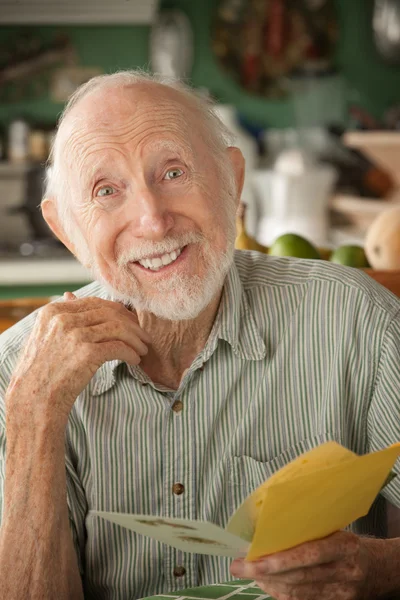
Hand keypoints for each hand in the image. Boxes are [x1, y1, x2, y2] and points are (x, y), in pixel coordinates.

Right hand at [6, 293, 150, 426]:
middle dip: (132, 324)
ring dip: (136, 339)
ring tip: (143, 349)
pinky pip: (119, 347)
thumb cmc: (42, 371)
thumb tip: (71, 294)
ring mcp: (75, 335)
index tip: (130, 322)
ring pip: (118, 329)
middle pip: (110, 313)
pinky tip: (135, 360)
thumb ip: (61, 316)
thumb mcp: (46, 336)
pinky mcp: (87, 353)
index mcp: (54, 311)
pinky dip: (131, 353)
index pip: (95, 303)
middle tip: (143, 336)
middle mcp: (63, 319)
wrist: (34, 399)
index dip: (118, 311)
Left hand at [230, 531, 372, 599]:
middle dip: (264, 572)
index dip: (278, 559)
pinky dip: (281, 594)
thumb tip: (267, 527)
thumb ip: (308, 530)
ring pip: (298, 593)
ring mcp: (341, 592)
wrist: (379, 567)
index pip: (307, 554)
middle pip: (298, 577)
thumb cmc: (349, 541)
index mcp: (343, 546)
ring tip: (250, 574)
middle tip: (239, 566)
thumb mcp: (334, 529)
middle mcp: (344, 571)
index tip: (251, 557)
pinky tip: (268, 584)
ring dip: (269, 584)